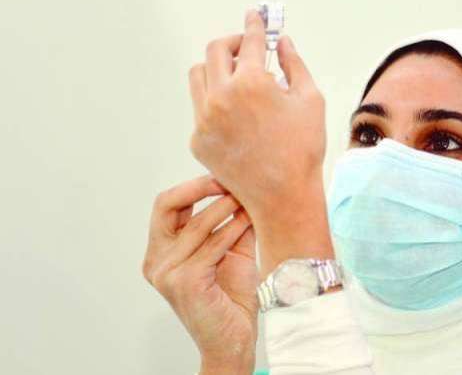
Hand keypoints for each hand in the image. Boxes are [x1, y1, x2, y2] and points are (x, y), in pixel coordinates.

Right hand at [142, 175, 257, 373]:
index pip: (166, 206)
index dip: (193, 187)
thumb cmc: (231, 300)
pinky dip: (232, 229)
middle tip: (228, 179)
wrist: (234, 341)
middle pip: (166, 205)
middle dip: (198, 187)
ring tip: (248, 198)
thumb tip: (247, 189)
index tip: (222, 176)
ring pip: (196, 224)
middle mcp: (156, 262)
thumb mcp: (232, 252)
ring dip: (225, 206)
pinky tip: (247, 220)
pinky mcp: (185, 282)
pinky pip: (212, 245)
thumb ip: (234, 223)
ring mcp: (167, 273)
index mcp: (161, 253)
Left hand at [188, 10, 333, 276]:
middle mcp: (221, 97)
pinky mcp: (198, 140)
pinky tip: (237, 113)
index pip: (250, 41)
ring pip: (198, 76)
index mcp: (251, 83)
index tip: (255, 15)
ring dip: (216, 68)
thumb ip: (294, 64)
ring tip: (237, 77)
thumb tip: (282, 43)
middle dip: (232, 42)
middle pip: (215, 50)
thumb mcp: (310, 100)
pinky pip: (200, 108)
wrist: (284, 197)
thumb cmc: (303, 149)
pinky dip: (215, 101)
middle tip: (247, 47)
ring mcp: (204, 120)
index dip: (255, 24)